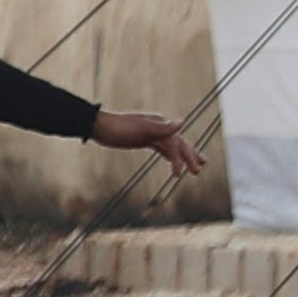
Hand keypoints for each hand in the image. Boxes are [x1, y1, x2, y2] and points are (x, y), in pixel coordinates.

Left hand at [90, 108, 205, 179]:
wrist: (98, 127)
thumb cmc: (118, 128)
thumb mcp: (140, 129)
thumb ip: (162, 127)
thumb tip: (182, 122)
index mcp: (160, 124)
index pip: (177, 142)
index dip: (181, 157)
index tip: (179, 174)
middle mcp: (159, 128)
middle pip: (178, 144)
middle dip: (189, 157)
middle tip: (198, 171)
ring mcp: (151, 134)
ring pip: (172, 147)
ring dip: (183, 157)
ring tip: (195, 168)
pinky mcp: (144, 140)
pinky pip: (161, 148)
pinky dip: (170, 155)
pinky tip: (173, 162)